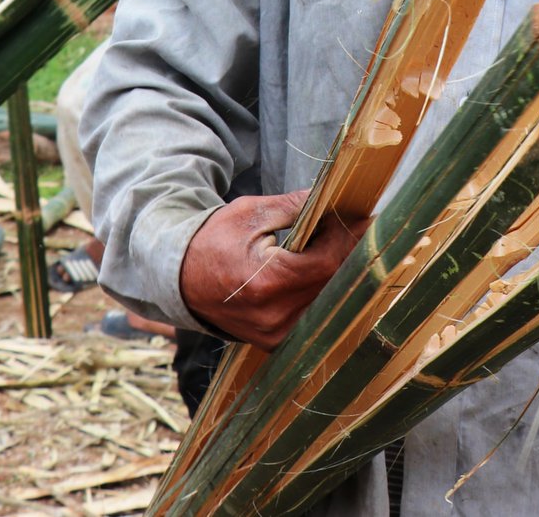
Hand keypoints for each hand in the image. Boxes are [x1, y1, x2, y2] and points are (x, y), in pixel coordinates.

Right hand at [178, 190, 355, 350]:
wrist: (179, 279)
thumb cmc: (212, 241)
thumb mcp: (250, 214)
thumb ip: (294, 206)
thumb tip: (331, 196)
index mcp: (268, 282)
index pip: (328, 261)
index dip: (347, 238)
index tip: (360, 217)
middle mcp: (275, 316)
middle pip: (333, 283)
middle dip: (348, 253)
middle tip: (359, 228)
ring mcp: (276, 334)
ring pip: (327, 302)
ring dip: (339, 274)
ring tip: (342, 246)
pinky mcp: (275, 342)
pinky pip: (312, 316)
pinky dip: (322, 293)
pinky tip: (323, 270)